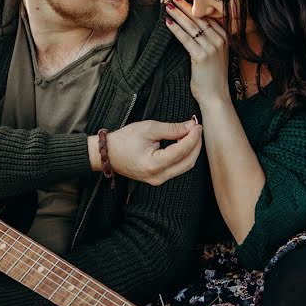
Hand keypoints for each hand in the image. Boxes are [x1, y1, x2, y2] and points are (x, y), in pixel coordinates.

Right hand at [88, 119, 202, 185]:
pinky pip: (178, 168)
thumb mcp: (149, 129)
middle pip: (188, 161)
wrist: (108, 154)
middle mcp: (158, 176)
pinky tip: (183, 143)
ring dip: (191, 150)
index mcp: (154, 164)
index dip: (193, 137)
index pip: (182, 151)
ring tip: (190, 134)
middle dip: (196, 144)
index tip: (197, 125)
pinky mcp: (158, 178)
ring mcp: (158, 180)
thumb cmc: (124, 140)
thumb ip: (172, 129)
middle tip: (196, 128)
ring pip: (185, 166)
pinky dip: (184, 155)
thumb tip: (190, 126)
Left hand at [165, 0, 230, 107]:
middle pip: (199, 19)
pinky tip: (168, 22)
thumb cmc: (212, 78)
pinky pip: (186, 38)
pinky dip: (176, 29)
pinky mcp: (201, 56)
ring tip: (168, 6)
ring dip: (178, 14)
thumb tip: (196, 29)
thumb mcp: (216, 55)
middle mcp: (220, 40)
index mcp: (225, 38)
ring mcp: (212, 47)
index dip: (194, 8)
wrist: (216, 97)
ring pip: (192, 26)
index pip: (208, 18)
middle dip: (185, 7)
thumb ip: (210, 41)